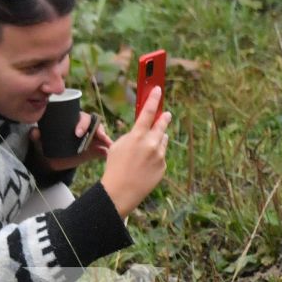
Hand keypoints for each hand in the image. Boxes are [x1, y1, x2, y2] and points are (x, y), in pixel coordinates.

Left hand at [26, 111, 105, 171]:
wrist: (52, 162)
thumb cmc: (48, 146)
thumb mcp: (41, 142)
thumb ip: (37, 136)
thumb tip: (35, 132)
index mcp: (72, 121)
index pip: (81, 117)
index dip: (82, 123)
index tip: (78, 133)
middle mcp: (84, 127)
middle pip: (94, 123)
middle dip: (96, 129)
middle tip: (94, 138)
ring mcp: (91, 138)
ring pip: (101, 133)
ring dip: (105, 137)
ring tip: (108, 144)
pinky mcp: (95, 149)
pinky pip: (103, 147)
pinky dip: (107, 149)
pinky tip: (109, 152)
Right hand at [100, 85, 170, 216]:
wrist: (121, 191)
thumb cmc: (115, 167)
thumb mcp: (118, 145)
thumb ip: (133, 135)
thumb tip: (144, 130)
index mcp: (137, 136)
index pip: (148, 112)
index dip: (153, 99)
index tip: (157, 90)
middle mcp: (151, 144)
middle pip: (162, 125)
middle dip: (164, 118)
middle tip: (166, 114)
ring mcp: (159, 156)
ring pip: (162, 141)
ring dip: (157, 140)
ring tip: (146, 150)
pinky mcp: (163, 167)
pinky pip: (161, 156)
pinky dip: (156, 157)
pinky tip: (145, 165)